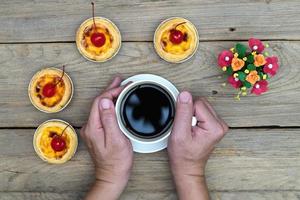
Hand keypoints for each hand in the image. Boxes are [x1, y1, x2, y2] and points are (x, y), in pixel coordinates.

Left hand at [80, 76, 132, 199]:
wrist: (112, 175)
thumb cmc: (116, 161)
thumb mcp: (116, 139)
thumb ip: (109, 119)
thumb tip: (105, 101)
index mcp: (93, 127)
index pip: (99, 102)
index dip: (111, 91)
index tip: (123, 87)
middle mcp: (90, 127)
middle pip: (98, 102)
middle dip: (110, 90)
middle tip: (120, 80)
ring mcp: (92, 130)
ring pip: (100, 107)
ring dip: (110, 96)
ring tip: (118, 87)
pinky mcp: (97, 132)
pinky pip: (102, 113)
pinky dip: (109, 105)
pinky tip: (115, 102)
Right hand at [168, 91, 227, 199]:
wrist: (187, 167)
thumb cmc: (184, 156)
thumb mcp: (179, 134)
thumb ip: (182, 112)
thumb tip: (185, 94)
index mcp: (215, 127)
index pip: (197, 103)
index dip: (185, 112)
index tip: (183, 125)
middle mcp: (220, 124)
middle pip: (200, 102)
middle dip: (189, 112)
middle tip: (185, 127)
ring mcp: (219, 125)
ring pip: (201, 105)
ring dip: (191, 114)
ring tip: (188, 128)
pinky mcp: (215, 125)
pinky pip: (202, 111)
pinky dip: (194, 117)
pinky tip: (192, 128)